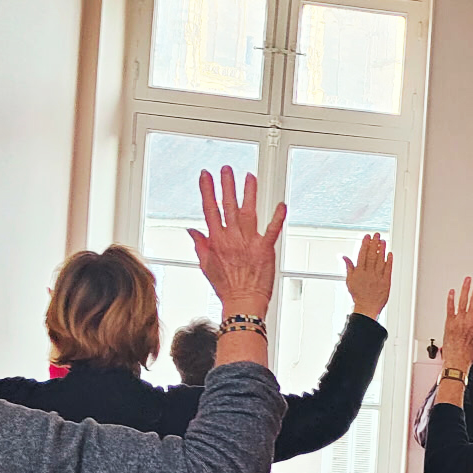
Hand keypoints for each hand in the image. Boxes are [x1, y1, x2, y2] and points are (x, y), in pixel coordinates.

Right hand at [188, 166, 285, 319]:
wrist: (243, 302)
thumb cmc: (227, 287)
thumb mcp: (206, 265)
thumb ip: (200, 244)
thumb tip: (191, 229)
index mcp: (217, 240)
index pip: (210, 209)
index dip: (207, 191)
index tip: (205, 175)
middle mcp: (232, 238)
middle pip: (228, 206)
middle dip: (227, 186)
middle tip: (226, 169)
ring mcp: (248, 243)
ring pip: (248, 212)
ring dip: (248, 193)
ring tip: (249, 176)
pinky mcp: (265, 250)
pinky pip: (272, 230)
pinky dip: (277, 218)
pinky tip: (281, 205)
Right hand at [343, 233, 392, 319]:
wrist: (366, 308)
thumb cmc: (358, 295)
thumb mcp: (349, 281)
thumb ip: (348, 267)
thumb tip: (343, 256)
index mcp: (359, 272)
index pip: (362, 255)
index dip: (365, 244)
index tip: (367, 237)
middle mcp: (368, 273)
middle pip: (371, 255)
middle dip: (374, 244)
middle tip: (377, 234)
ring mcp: (377, 277)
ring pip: (380, 260)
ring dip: (382, 250)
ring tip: (383, 241)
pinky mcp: (386, 282)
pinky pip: (388, 270)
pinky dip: (389, 261)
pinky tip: (390, 254)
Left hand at [443, 274, 472, 370]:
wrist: (457, 361)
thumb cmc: (470, 355)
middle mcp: (471, 321)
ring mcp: (460, 321)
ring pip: (464, 301)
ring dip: (466, 289)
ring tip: (468, 279)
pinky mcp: (449, 323)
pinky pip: (450, 308)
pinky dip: (451, 299)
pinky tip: (452, 291)